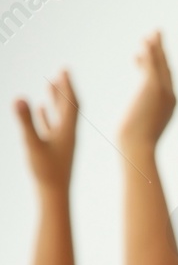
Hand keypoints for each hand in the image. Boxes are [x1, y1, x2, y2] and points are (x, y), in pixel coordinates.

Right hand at [14, 71, 76, 189]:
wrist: (54, 195)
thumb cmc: (45, 171)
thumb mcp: (32, 143)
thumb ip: (25, 121)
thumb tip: (19, 97)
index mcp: (67, 131)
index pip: (71, 103)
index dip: (67, 85)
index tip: (64, 68)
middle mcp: (68, 134)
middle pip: (68, 106)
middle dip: (64, 87)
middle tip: (62, 70)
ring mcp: (62, 141)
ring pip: (60, 115)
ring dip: (56, 98)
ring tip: (52, 83)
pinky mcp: (54, 148)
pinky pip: (52, 126)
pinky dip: (48, 114)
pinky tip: (41, 108)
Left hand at [119, 33, 175, 150]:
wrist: (138, 145)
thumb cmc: (135, 142)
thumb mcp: (139, 125)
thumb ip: (140, 115)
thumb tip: (134, 119)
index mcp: (169, 105)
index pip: (163, 80)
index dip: (155, 64)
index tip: (142, 54)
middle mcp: (171, 96)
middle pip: (166, 68)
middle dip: (160, 51)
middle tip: (155, 35)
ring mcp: (163, 91)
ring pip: (160, 64)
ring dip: (156, 47)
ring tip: (151, 33)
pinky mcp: (153, 87)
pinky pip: (152, 65)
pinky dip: (150, 52)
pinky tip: (144, 41)